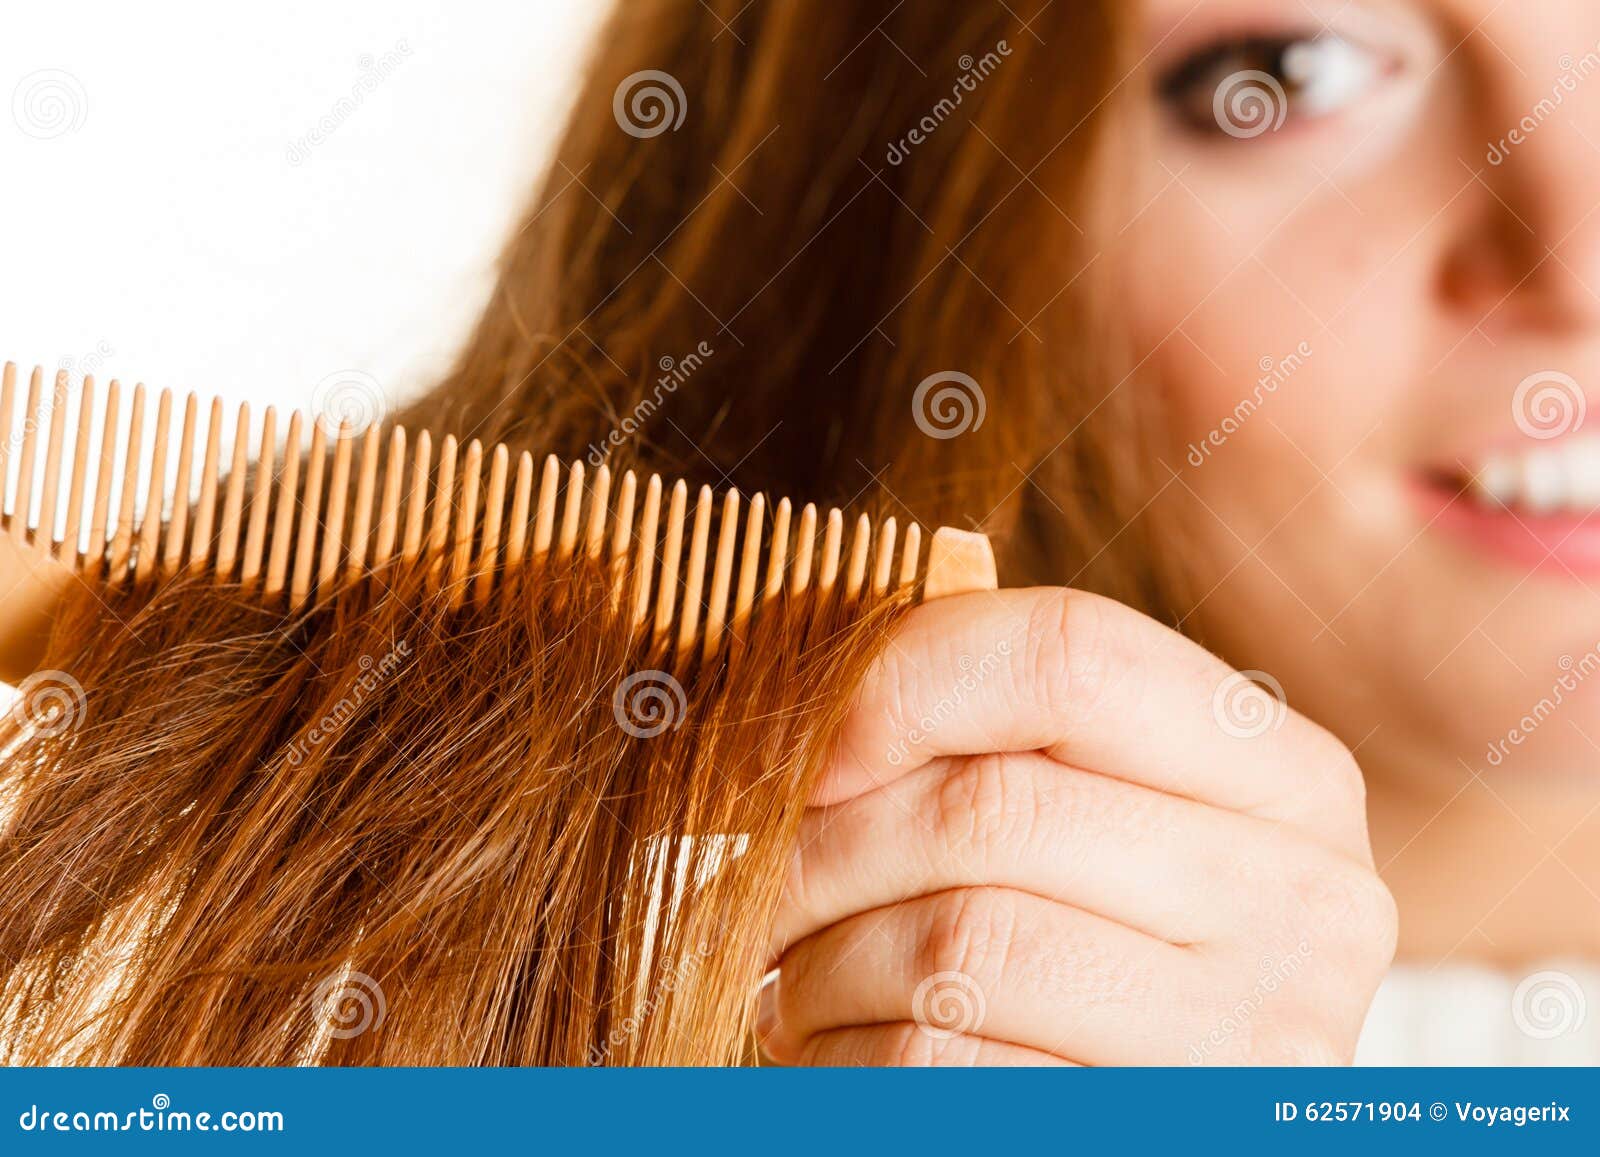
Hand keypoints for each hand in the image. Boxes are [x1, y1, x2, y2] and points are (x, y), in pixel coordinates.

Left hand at [758, 588, 1396, 1065]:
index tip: (813, 750)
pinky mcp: (1171, 1130)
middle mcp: (1309, 900)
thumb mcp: (1084, 826)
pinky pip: (942, 1065)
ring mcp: (1256, 1039)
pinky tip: (844, 1047)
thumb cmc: (1087, 968)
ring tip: (802, 976)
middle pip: (993, 806)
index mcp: (1287, 777)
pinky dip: (846, 1053)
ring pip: (959, 942)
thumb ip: (995, 736)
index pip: (1073, 653)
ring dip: (827, 961)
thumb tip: (812, 696)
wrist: (1146, 1127)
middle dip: (829, 847)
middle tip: (770, 887)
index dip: (904, 683)